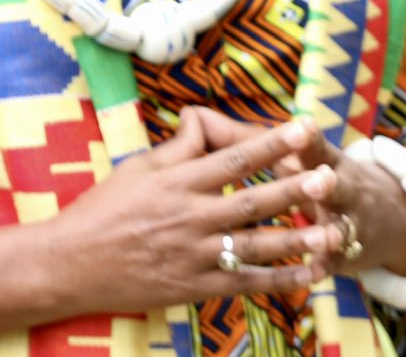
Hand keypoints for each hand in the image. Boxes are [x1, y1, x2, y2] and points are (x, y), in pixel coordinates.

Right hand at [42, 110, 343, 315]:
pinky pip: (246, 283)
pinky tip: (308, 274)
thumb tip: (202, 118)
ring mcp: (194, 254)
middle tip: (330, 177)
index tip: (302, 129)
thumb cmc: (102, 210)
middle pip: (252, 201)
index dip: (270, 144)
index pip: (232, 158)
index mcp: (175, 182)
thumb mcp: (135, 168)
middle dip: (294, 189)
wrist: (72, 263)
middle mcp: (189, 216)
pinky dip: (279, 280)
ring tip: (333, 232)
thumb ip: (177, 149)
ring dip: (297, 239)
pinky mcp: (196, 286)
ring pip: (256, 245)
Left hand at [279, 133, 405, 278]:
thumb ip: (272, 147)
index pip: (318, 148)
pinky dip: (326, 265)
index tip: (303, 126)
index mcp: (329, 163)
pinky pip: (337, 261)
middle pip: (337, 186)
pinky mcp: (347, 254)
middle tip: (318, 180)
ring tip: (326, 235)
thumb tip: (217, 124)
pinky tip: (315, 272)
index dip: (310, 139)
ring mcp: (350, 224)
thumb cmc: (328, 180)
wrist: (392, 218)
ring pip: (341, 227)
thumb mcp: (312, 160)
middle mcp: (345, 191)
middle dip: (326, 185)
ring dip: (332, 231)